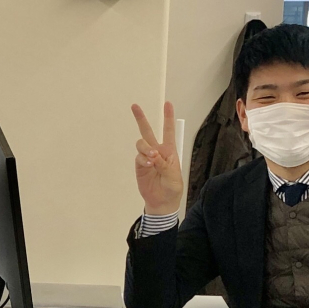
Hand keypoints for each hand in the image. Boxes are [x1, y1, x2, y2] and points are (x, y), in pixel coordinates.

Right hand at [130, 100, 184, 216]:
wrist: (162, 202)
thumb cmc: (172, 188)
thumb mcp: (174, 177)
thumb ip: (164, 165)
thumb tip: (153, 155)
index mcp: (169, 151)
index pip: (168, 131)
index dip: (168, 117)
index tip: (167, 104)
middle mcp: (157, 151)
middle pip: (148, 132)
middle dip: (141, 118)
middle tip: (134, 106)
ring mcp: (147, 158)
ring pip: (141, 144)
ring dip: (145, 148)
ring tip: (152, 157)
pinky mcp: (140, 166)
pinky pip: (138, 157)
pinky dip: (143, 159)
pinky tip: (149, 164)